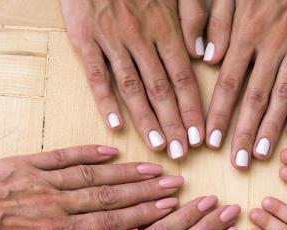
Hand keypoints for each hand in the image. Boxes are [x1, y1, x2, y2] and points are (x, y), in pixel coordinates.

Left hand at [0, 145, 182, 229]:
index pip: (111, 221)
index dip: (144, 214)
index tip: (169, 207)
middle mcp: (55, 203)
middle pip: (110, 195)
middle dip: (146, 190)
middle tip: (174, 183)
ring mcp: (41, 180)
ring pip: (93, 175)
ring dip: (126, 172)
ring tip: (153, 168)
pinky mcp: (25, 164)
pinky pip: (63, 156)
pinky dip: (88, 152)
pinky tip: (111, 150)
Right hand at [61, 0, 204, 159]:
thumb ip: (193, 18)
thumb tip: (202, 55)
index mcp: (165, 28)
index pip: (184, 78)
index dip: (193, 109)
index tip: (200, 136)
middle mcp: (141, 38)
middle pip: (161, 89)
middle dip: (174, 124)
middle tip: (182, 154)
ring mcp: (112, 40)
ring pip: (132, 87)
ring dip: (146, 120)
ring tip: (157, 146)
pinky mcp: (85, 39)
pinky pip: (97, 75)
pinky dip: (105, 101)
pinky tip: (115, 125)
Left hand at [204, 0, 286, 168]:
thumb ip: (217, 22)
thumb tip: (206, 58)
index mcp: (247, 32)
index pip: (228, 83)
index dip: (218, 114)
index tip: (209, 141)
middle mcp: (272, 45)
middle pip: (255, 97)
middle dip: (244, 133)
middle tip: (236, 162)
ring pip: (283, 95)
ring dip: (272, 128)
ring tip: (262, 155)